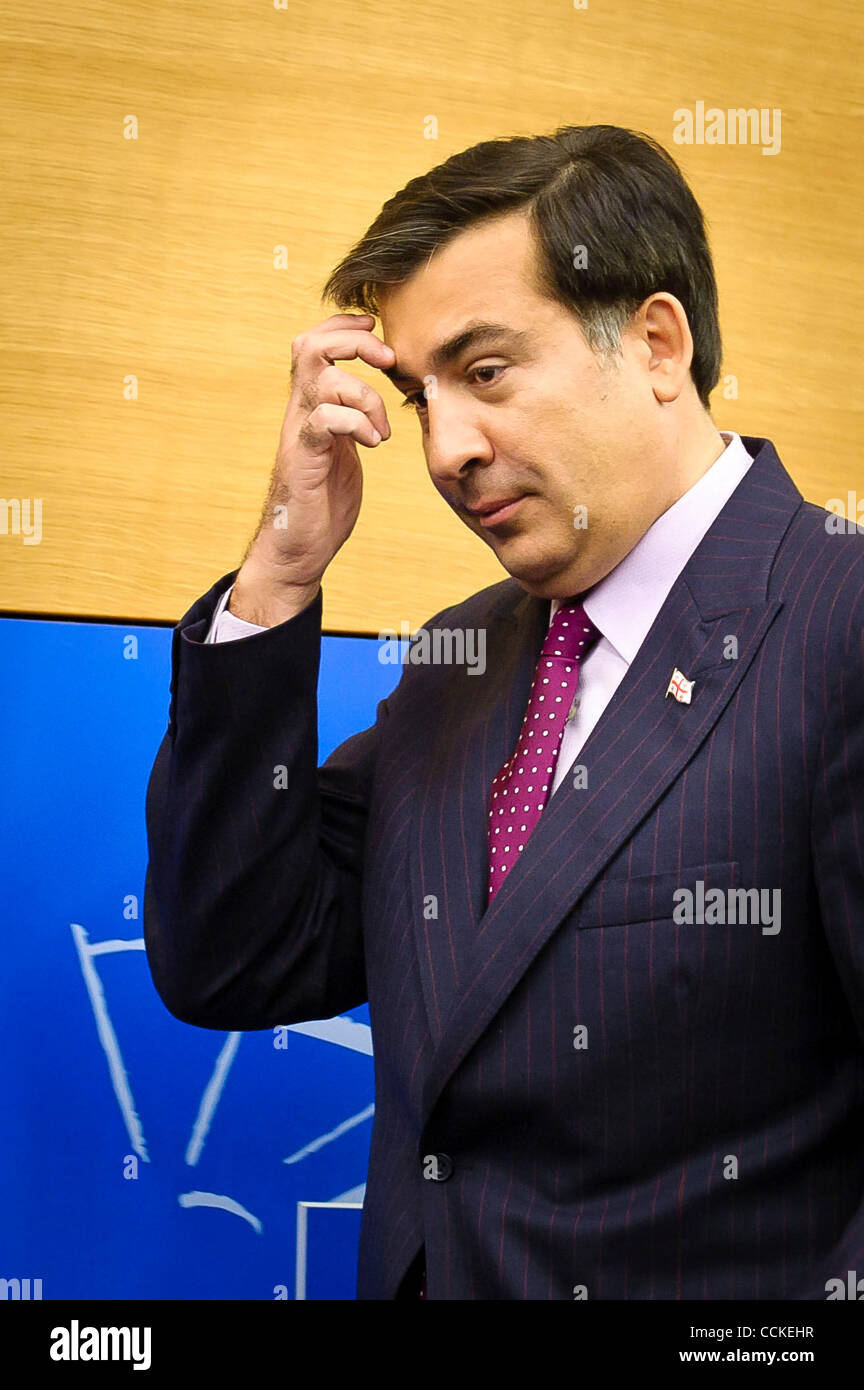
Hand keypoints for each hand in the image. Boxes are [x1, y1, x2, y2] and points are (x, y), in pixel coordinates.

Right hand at [236, 312, 394, 610]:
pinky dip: (356, 423)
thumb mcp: (344, 449)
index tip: (374, 327)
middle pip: (310, 346)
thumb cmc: (322, 501)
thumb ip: (353, 419)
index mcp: (311, 405)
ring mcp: (299, 434)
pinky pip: (324, 420)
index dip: (343, 325)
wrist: (298, 548)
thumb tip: (379, 402)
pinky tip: (373, 443)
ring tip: (382, 431)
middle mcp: (300, 412)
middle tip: (387, 361)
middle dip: (353, 341)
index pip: (314, 343)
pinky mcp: (304, 460)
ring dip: (366, 396)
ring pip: (322, 380)